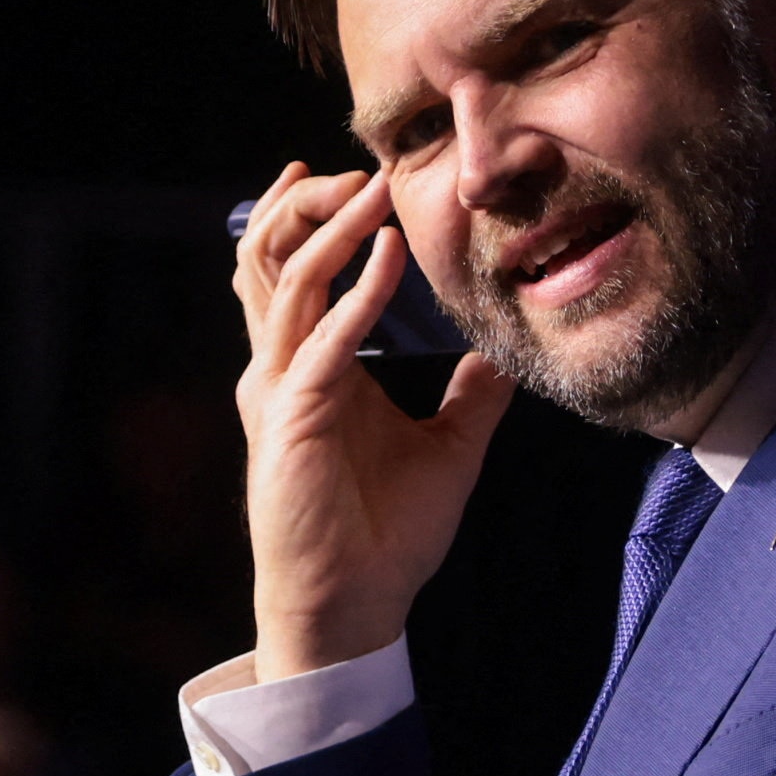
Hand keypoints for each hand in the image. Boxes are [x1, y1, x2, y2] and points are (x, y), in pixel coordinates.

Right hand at [233, 162, 517, 677]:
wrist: (359, 606)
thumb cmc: (389, 537)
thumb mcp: (450, 448)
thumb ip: (471, 396)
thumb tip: (504, 354)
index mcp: (314, 371)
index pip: (295, 275)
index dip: (313, 221)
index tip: (349, 176)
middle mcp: (284, 372)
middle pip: (271, 263)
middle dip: (308, 208)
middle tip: (357, 169)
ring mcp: (279, 394)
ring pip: (284, 286)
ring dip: (330, 232)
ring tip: (370, 191)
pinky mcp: (291, 421)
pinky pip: (322, 343)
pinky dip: (356, 295)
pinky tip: (389, 258)